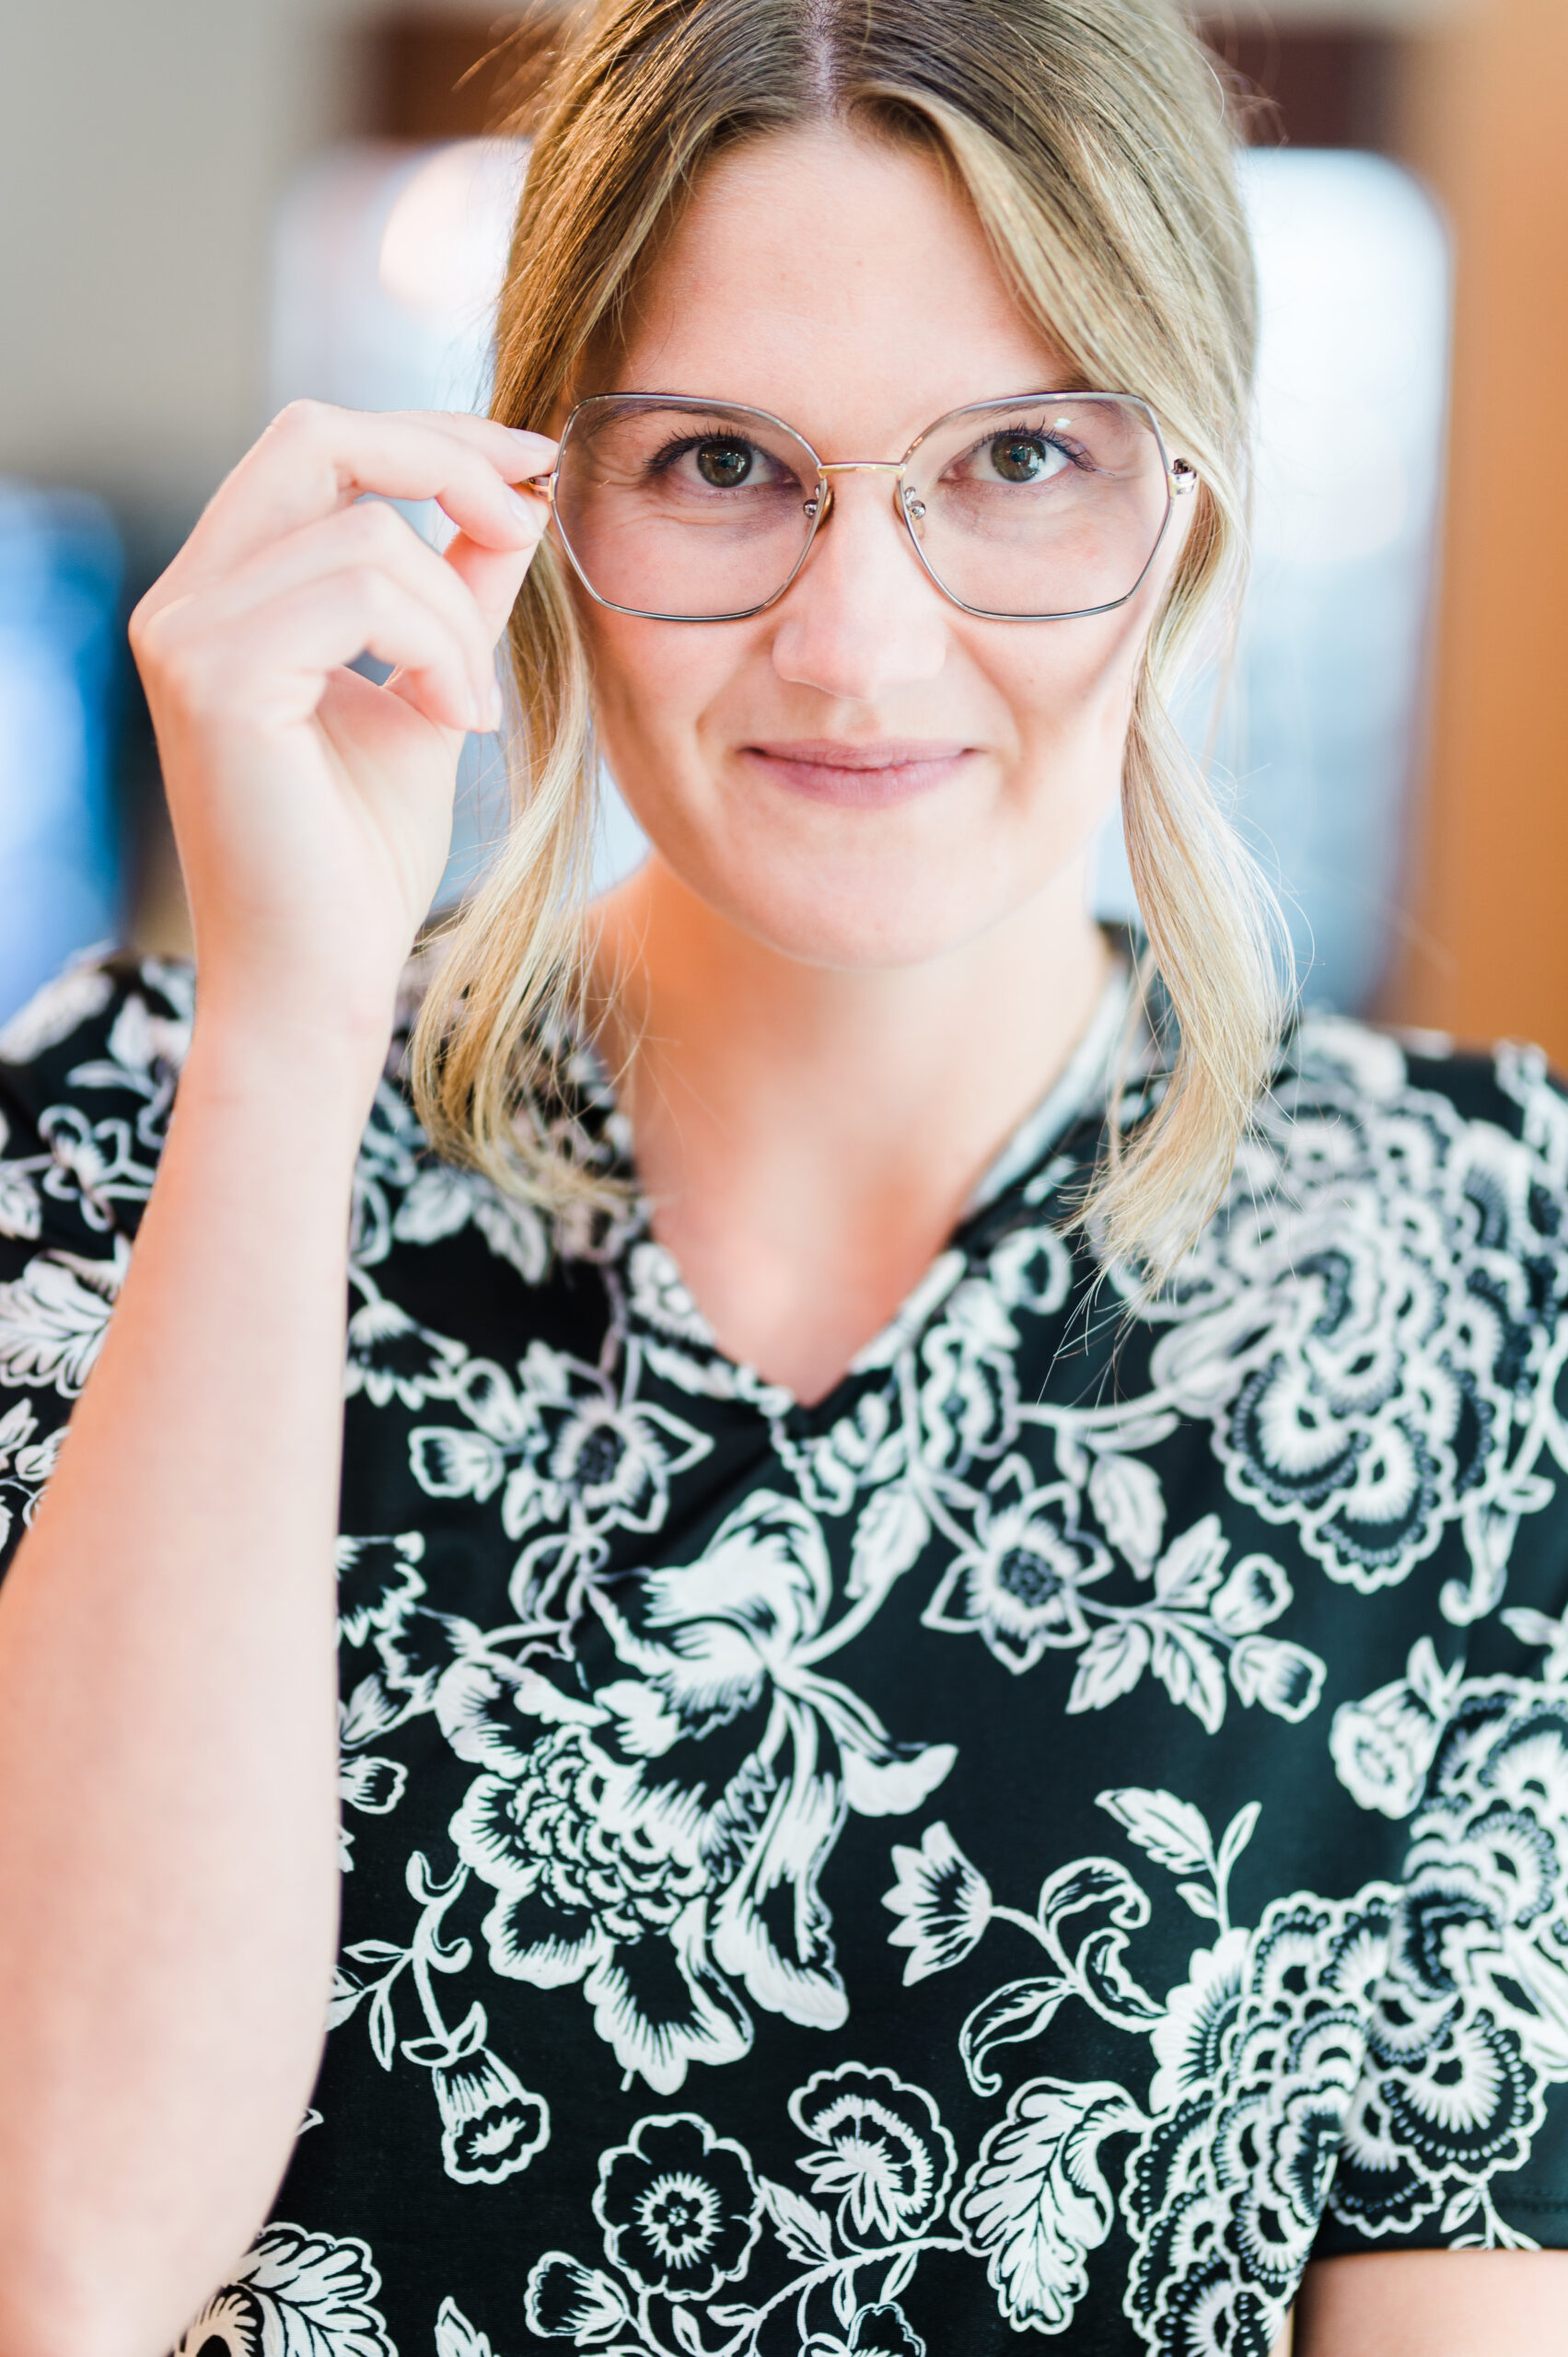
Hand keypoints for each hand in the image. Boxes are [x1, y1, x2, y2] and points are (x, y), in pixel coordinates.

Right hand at [130, 402, 555, 1047]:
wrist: (319, 982)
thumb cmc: (362, 861)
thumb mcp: (429, 694)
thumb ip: (457, 595)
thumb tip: (514, 500)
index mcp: (221, 594)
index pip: (317, 445)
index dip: (433, 435)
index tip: (535, 464)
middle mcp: (183, 600)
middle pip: (317, 434)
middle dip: (447, 461)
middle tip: (531, 522)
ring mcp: (185, 634)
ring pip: (366, 531)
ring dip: (459, 616)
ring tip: (473, 710)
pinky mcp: (213, 678)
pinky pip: (361, 592)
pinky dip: (439, 649)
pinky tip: (459, 723)